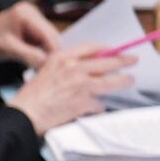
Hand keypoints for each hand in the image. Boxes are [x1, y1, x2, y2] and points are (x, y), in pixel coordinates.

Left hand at [0, 2, 60, 84]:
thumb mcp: (9, 49)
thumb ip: (31, 55)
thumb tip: (49, 64)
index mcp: (26, 12)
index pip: (48, 34)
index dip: (53, 52)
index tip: (56, 68)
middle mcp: (30, 14)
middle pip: (51, 37)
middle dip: (51, 54)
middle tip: (52, 72)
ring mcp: (30, 22)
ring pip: (48, 42)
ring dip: (46, 56)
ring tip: (44, 71)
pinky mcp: (29, 31)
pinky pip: (41, 44)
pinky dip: (41, 55)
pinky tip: (38, 66)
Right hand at [8, 43, 134, 135]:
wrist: (27, 112)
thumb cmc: (32, 95)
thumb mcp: (46, 70)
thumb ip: (65, 66)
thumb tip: (85, 68)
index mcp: (62, 57)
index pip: (91, 48)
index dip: (106, 49)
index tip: (114, 50)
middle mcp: (74, 68)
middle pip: (106, 62)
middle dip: (122, 61)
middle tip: (132, 60)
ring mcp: (81, 85)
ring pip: (110, 81)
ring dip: (122, 81)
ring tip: (129, 80)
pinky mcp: (85, 102)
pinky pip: (99, 104)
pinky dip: (99, 107)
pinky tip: (99, 108)